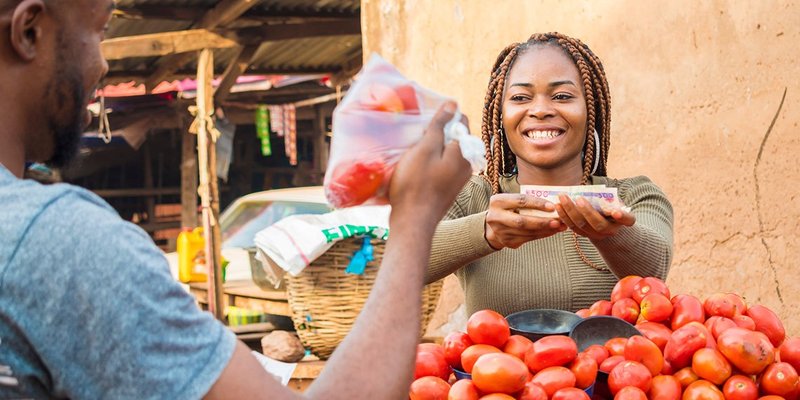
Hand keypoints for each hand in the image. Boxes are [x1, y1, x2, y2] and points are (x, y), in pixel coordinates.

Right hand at [388, 101, 471, 227]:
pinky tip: (417, 167)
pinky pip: (444, 166)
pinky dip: (433, 162)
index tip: (424, 124)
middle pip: (455, 138)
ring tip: (414, 152)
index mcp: (464, 152)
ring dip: (434, 148)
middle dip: (438, 134)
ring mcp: (459, 178)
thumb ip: (439, 126)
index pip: (460, 122)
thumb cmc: (415, 184)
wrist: (413, 221)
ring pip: (449, 153)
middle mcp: (467, 165)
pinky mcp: (449, 188)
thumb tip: (453, 103)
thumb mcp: (424, 149)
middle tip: (417, 138)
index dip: (443, 118)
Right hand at [484, 194, 566, 249]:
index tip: (552, 206)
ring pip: (527, 232)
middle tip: (558, 221)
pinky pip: (528, 239)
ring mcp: (500, 232)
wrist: (493, 226)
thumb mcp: (512, 201)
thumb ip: (527, 202)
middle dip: (542, 221)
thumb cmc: (508, 209)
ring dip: (545, 230)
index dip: (537, 204)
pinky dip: (542, 235)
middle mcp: (496, 217)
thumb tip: (553, 205)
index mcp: (498, 202)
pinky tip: (551, 231)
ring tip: (559, 226)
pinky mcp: (507, 242)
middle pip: (522, 221)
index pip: (520, 201)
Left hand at [555, 194, 635, 240]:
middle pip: (598, 224)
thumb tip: (592, 191)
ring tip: (562, 198)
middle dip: (587, 211)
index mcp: (624, 220)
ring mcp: (597, 235)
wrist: (607, 223)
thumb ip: (608, 197)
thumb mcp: (615, 200)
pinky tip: (558, 206)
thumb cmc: (612, 206)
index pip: (627, 219)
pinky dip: (564, 217)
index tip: (616, 212)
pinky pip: (573, 227)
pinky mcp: (585, 235)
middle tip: (578, 198)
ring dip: (570, 212)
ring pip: (582, 226)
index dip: (622, 216)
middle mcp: (611, 230)